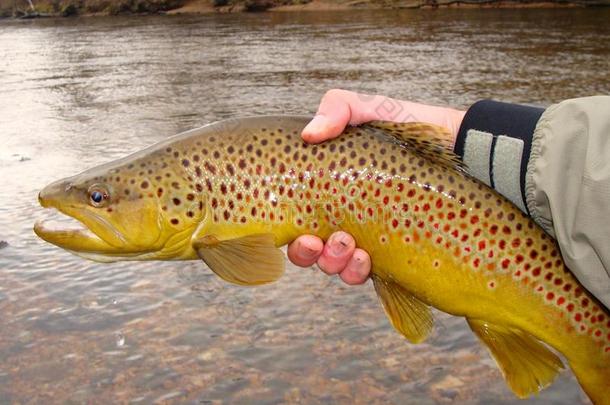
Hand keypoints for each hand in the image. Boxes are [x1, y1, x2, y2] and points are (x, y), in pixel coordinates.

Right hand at [288, 89, 465, 284]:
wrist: (457, 149)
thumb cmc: (408, 129)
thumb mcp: (370, 110)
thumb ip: (337, 109)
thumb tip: (309, 134)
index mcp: (328, 189)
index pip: (296, 217)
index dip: (288, 231)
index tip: (298, 230)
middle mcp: (342, 216)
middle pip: (308, 249)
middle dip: (306, 253)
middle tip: (316, 241)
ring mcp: (366, 236)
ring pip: (333, 264)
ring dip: (332, 261)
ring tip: (347, 244)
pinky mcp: (390, 252)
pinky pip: (362, 273)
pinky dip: (356, 270)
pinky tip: (366, 257)